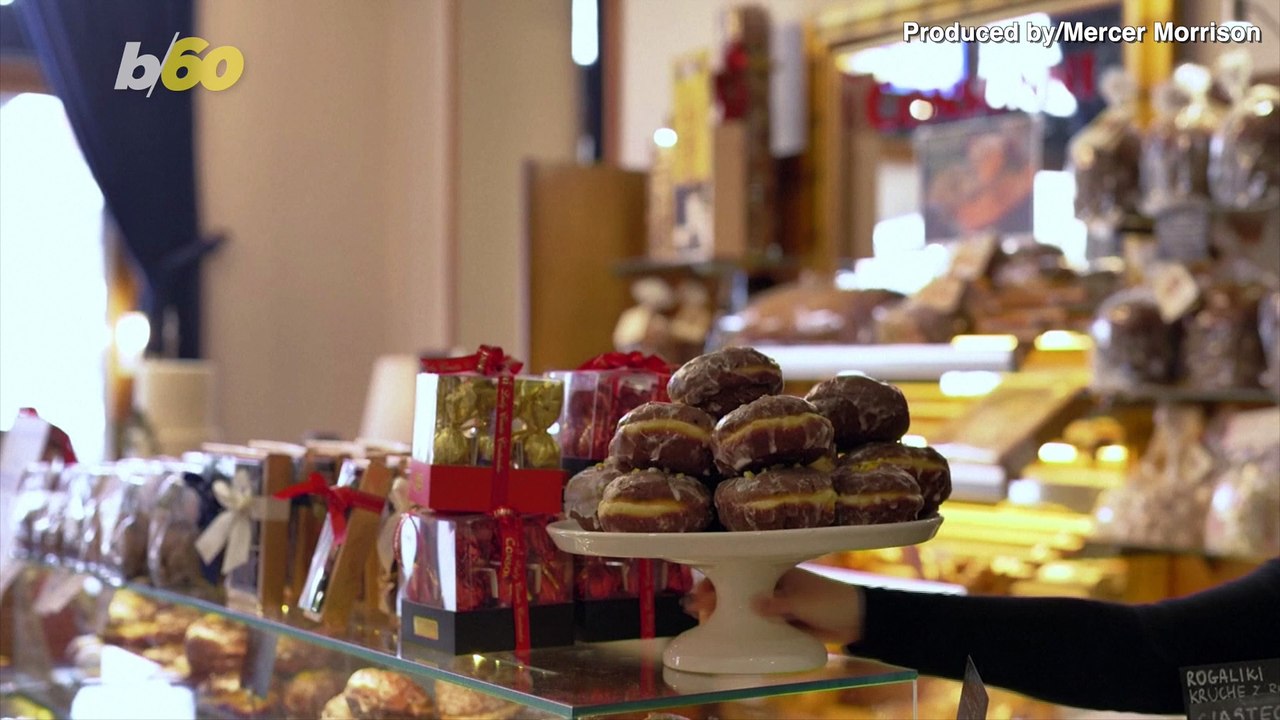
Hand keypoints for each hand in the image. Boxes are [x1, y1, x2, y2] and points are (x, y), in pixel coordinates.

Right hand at [683, 568, 865, 645]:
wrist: (856, 621)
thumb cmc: (831, 601)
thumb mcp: (805, 601)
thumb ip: (780, 603)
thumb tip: (754, 605)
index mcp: (774, 572)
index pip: (739, 571)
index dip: (719, 579)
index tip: (703, 591)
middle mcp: (769, 586)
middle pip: (735, 590)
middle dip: (714, 597)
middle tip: (697, 610)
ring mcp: (772, 605)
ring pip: (741, 608)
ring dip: (723, 615)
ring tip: (704, 623)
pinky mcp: (778, 624)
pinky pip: (754, 626)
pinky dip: (740, 630)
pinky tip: (726, 638)